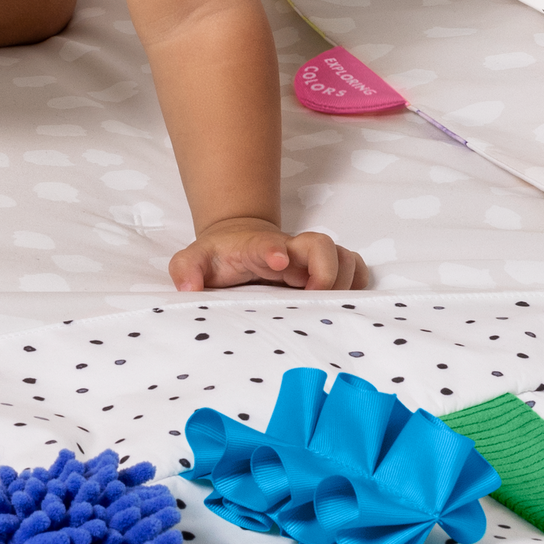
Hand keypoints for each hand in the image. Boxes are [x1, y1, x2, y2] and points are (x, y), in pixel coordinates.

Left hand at [169, 216, 366, 291]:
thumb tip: (189, 287)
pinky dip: (357, 281)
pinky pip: (355, 268)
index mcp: (256, 248)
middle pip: (321, 245)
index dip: (274, 250)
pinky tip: (344, 300)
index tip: (279, 261)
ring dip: (344, 278)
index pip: (266, 244)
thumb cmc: (219, 256)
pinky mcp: (324, 269)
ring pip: (343, 256)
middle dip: (325, 269)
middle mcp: (290, 250)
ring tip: (328, 303)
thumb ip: (186, 269)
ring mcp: (309, 258)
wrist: (238, 240)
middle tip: (314, 294)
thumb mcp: (193, 260)